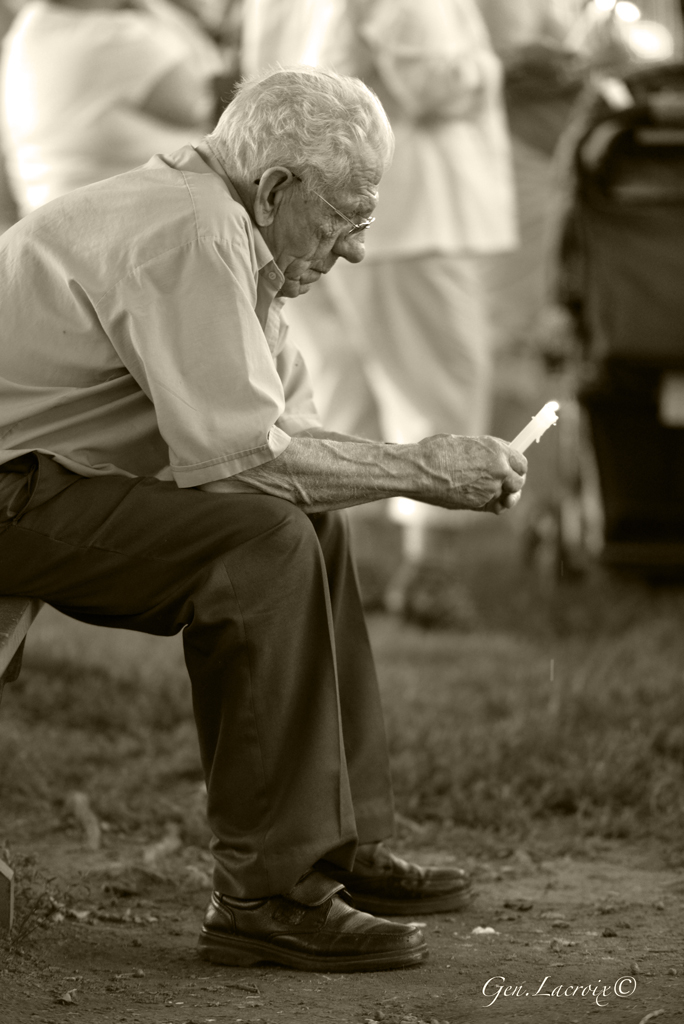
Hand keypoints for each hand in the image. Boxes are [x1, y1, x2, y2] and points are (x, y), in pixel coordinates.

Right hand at [412, 434, 526, 514]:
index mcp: (496, 450)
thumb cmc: (435, 452)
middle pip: (518, 482)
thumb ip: (486, 452)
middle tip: (504, 484)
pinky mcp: (478, 503)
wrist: (419, 470)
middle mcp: (499, 469)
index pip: (521, 463)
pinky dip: (488, 504)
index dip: (516, 467)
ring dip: (501, 496)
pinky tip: (478, 498)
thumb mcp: (465, 443)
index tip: (511, 470)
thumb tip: (494, 459)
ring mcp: (490, 488)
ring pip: (506, 496)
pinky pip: (491, 505)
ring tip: (488, 492)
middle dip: (512, 484)